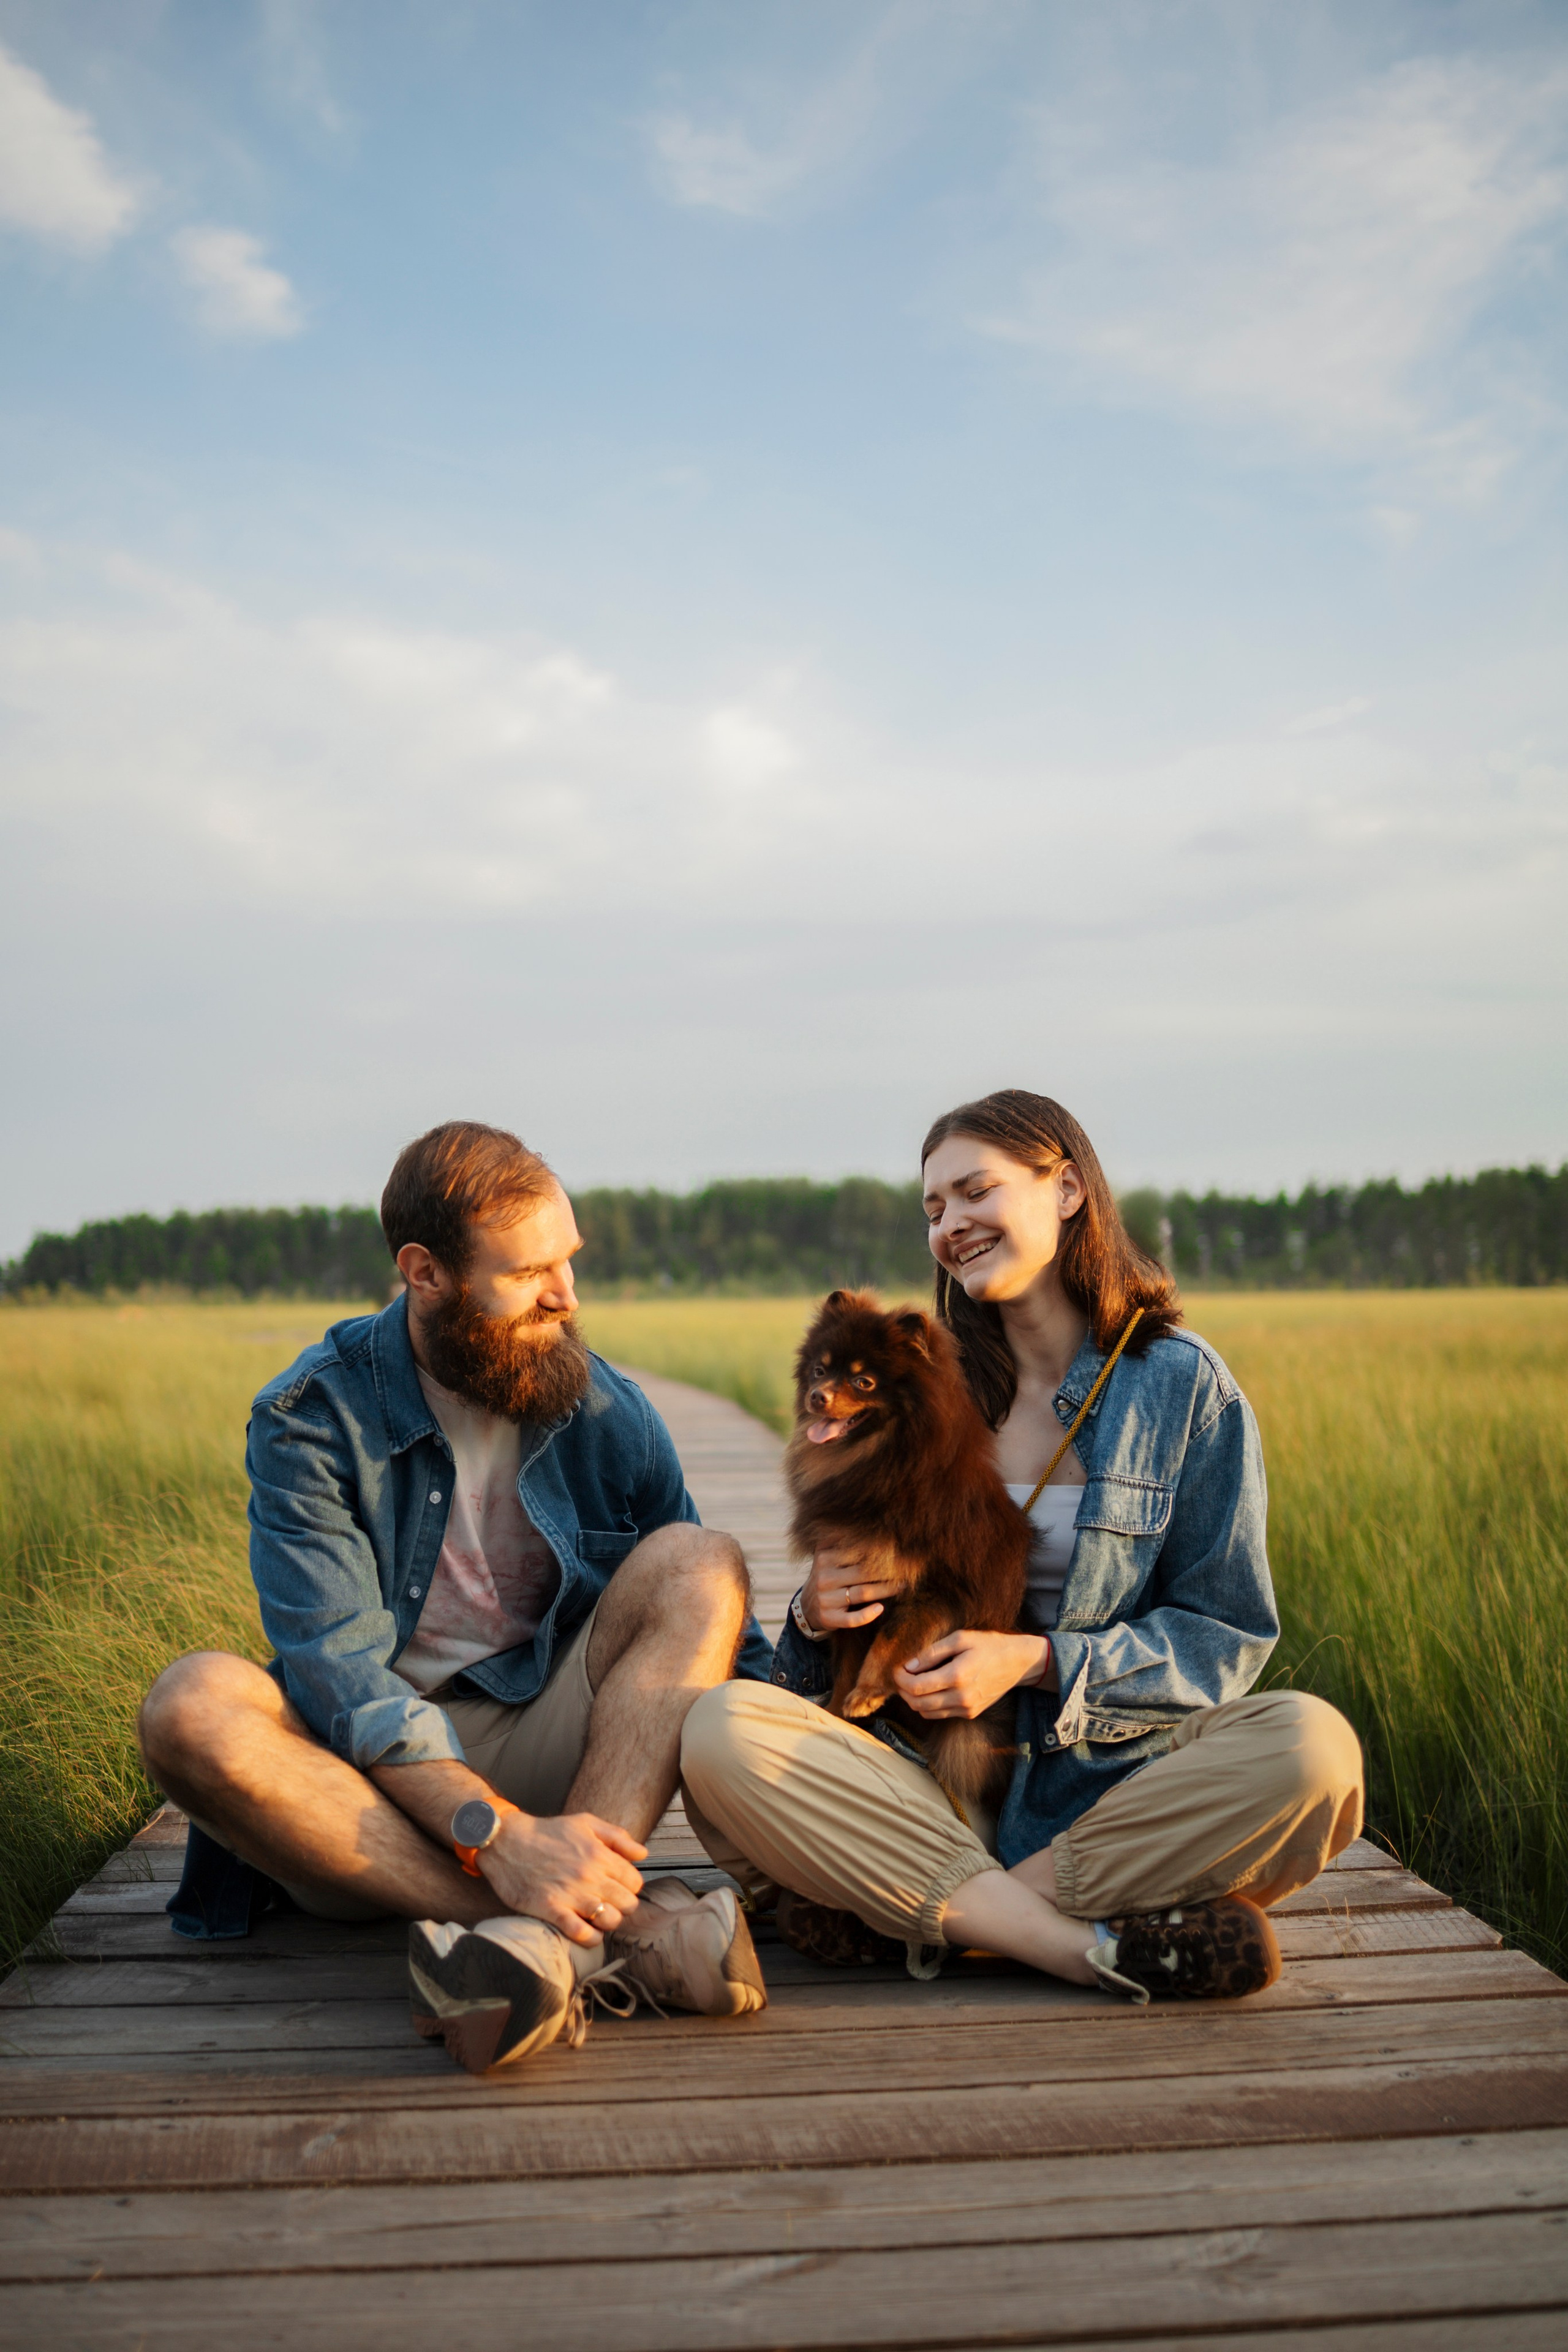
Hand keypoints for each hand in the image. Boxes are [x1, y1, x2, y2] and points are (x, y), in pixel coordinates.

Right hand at [479, 1809, 646, 1943]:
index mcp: (600, 1854)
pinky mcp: (551, 1910)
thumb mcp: (585, 1822)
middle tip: (609, 1903)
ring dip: (607, 1922)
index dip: (629, 1887)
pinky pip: (582, 1934)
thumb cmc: (547, 1832)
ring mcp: (571, 1894)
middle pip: (627, 1904)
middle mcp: (589, 1875)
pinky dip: (590, 1938)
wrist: (507, 1841)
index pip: (635, 1882)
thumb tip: (643, 1854)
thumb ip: (617, 1837)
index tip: (618, 1888)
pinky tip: (586, 1931)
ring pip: (610, 1921)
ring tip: (597, 1917)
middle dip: (622, 1906)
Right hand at [801, 1535, 902, 1631]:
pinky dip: (867, 1615)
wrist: (807, 1607)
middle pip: (863, 1572)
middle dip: (887, 1572)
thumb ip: (842, 1542)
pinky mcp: (830, 1618)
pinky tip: (880, 1609)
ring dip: (886, 1590)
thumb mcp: (827, 1556)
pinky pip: (852, 1619)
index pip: (856, 1553)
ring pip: (862, 1593)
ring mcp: (826, 1599)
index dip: (879, 1553)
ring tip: (902, 1585)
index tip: (898, 1551)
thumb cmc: (827, 1577)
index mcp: (824, 1557)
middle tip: (907, 1569)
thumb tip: (872, 1524)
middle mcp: (824, 1577)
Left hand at [892, 1628, 1050, 1719]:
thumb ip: (932, 1652)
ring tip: (912, 1681)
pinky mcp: (970, 1714)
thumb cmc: (989, 1645)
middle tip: (900, 1675)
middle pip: (917, 1704)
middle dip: (903, 1690)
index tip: (897, 1668)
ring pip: (926, 1713)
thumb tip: (909, 1665)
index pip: (916, 1687)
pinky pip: (940, 1715)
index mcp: (957, 1676)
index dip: (900, 1679)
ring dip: (913, 1700)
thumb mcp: (960, 1638)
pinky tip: (929, 1689)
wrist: (1018, 1663)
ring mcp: (966, 1709)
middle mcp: (961, 1698)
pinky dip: (928, 1705)